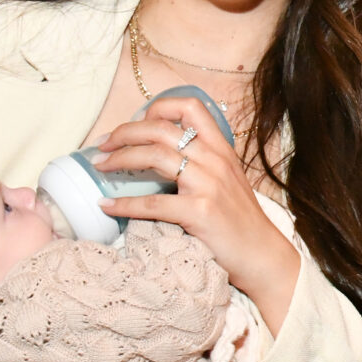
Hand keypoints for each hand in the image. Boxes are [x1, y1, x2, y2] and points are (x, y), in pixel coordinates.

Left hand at [97, 97, 300, 326]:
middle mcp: (215, 160)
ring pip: (154, 156)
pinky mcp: (199, 212)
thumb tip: (159, 156)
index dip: (157, 107)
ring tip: (99, 166)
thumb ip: (202, 163)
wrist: (262, 255)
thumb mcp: (226, 180)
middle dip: (124, 132)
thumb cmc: (240, 221)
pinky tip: (107, 206)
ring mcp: (208, 185)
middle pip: (161, 129)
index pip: (190, 106)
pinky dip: (124, 204)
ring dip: (119, 159)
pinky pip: (152, 204)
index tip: (136, 121)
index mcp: (221, 148)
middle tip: (102, 144)